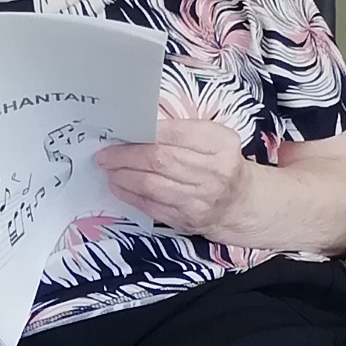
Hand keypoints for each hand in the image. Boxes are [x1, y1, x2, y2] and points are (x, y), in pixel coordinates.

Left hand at [95, 118, 251, 236]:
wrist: (239, 203)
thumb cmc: (219, 163)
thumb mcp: (213, 138)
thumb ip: (182, 130)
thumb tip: (139, 125)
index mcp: (221, 144)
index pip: (177, 133)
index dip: (145, 132)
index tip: (123, 131)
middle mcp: (214, 173)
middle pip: (160, 160)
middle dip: (126, 156)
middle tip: (106, 153)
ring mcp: (200, 200)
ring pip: (152, 186)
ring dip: (123, 176)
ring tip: (109, 168)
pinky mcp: (187, 219)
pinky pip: (150, 206)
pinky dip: (129, 194)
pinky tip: (118, 185)